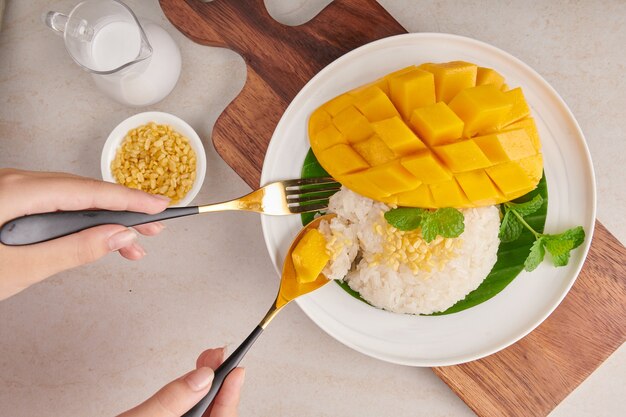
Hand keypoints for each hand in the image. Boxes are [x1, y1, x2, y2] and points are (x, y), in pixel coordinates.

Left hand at [0, 169, 169, 299]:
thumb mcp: (22, 268)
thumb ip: (74, 250)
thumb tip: (118, 237)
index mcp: (18, 191)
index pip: (90, 192)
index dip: (130, 199)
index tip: (159, 206)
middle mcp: (16, 182)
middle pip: (84, 192)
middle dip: (123, 211)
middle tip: (153, 228)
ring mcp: (12, 190)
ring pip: (72, 199)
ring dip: (104, 220)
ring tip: (131, 243)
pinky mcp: (11, 201)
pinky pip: (56, 204)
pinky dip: (80, 221)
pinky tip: (96, 235)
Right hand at [119, 347, 244, 416]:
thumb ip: (170, 400)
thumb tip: (201, 376)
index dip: (231, 394)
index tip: (237, 369)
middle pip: (214, 416)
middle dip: (219, 384)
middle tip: (217, 356)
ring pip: (202, 415)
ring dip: (206, 389)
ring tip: (207, 363)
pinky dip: (192, 400)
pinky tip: (193, 385)